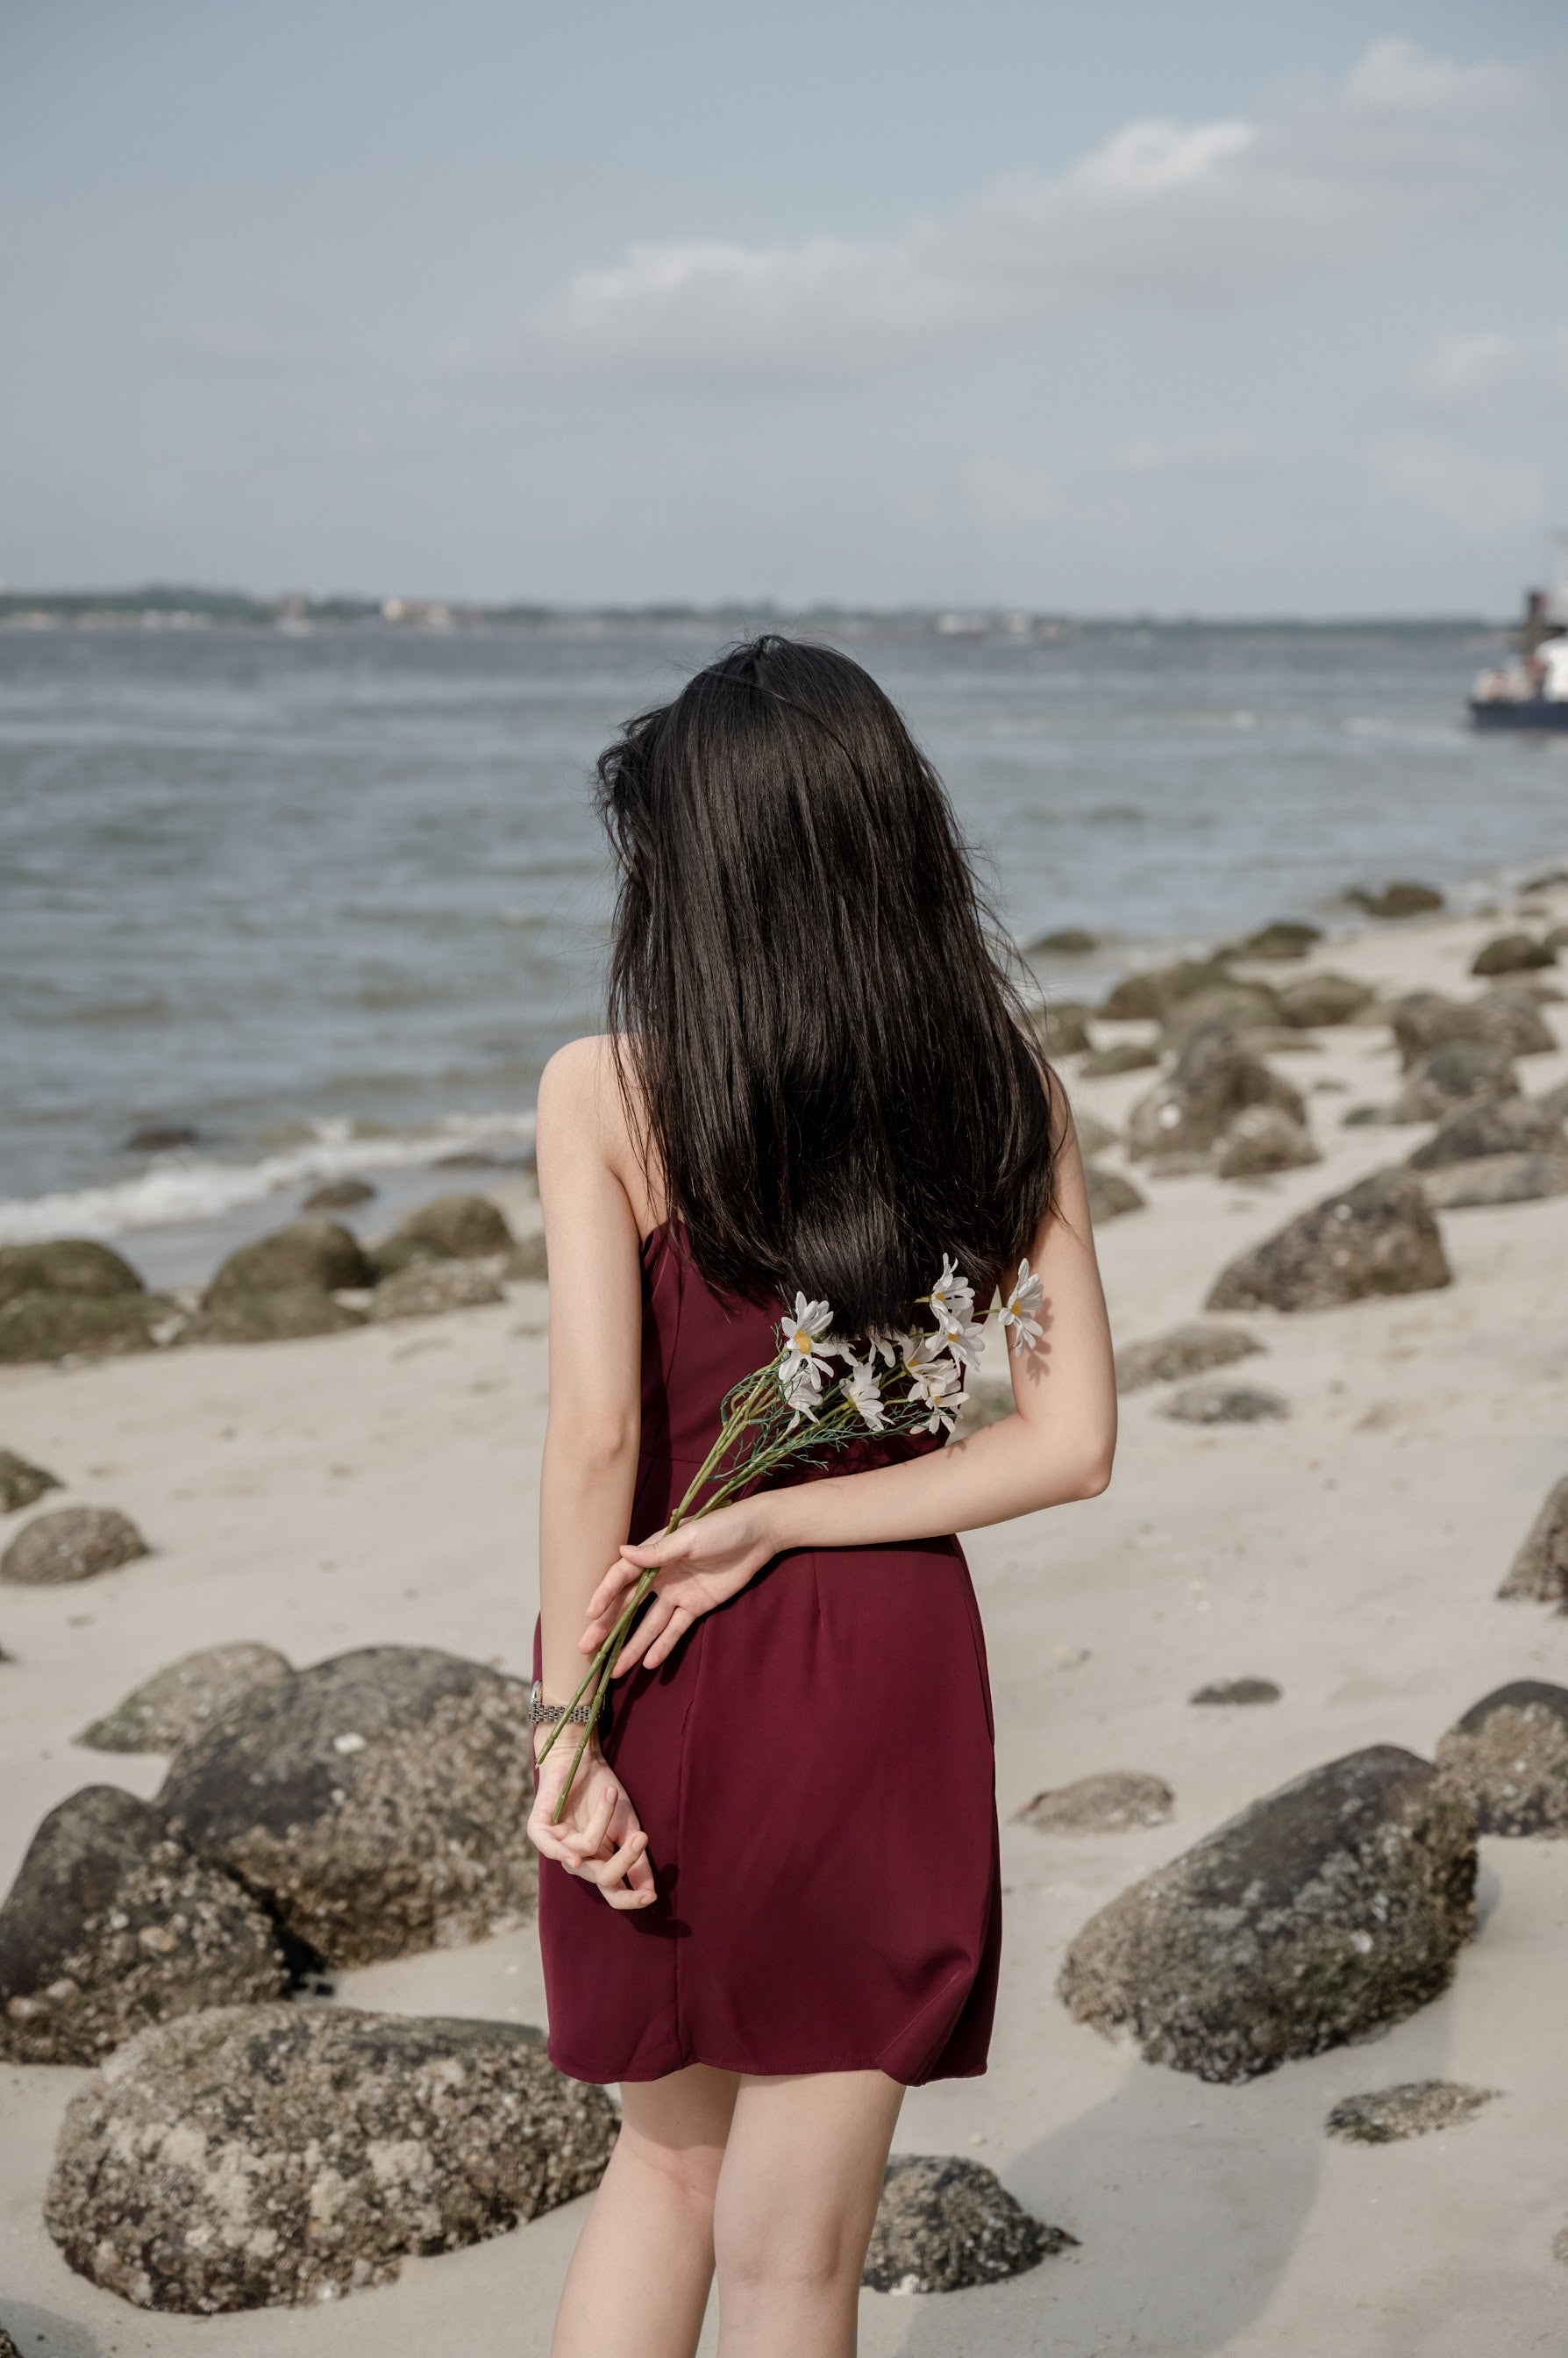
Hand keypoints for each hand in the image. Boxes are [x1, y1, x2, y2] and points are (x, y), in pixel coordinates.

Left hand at [527, 1736, 655, 1909]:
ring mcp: (555, 1846)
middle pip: (602, 1878)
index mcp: (598, 1862)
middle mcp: (577, 1860)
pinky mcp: (537, 1830)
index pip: (613, 1891)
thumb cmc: (605, 1792)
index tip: (651, 1897)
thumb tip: (650, 1894)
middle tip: (641, 1837)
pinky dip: (564, 1853)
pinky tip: (577, 1858)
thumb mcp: (628, 1826)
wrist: (582, 1757)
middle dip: (623, 1860)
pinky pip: (550, 1849)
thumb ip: (636, 1859)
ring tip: (612, 1795)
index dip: (630, 1898)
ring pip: (585, 1853)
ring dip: (602, 1822)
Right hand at [581, 1496, 780, 1676]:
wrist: (758, 1535)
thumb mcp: (690, 1537)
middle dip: (607, 1627)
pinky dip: (662, 1646)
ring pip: (649, 1625)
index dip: (605, 1595)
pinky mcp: (696, 1607)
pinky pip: (675, 1630)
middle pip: (628, 1606)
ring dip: (632, 1646)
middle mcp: (660, 1576)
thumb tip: (622, 1553)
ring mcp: (677, 1594)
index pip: (622, 1577)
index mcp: (654, 1554)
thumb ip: (658, 1551)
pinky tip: (647, 1664)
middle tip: (585, 1649)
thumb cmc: (722, 1527)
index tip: (590, 1614)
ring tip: (614, 1670)